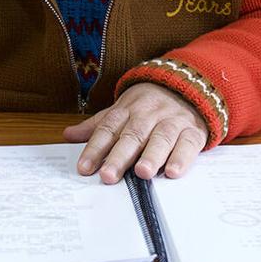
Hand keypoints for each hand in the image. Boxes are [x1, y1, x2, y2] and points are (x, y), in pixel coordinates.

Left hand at [63, 83, 207, 183]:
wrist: (187, 86)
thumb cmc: (148, 105)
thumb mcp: (121, 110)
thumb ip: (97, 126)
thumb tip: (68, 135)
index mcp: (127, 109)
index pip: (108, 129)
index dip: (95, 149)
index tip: (84, 168)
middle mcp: (148, 115)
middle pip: (132, 135)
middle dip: (119, 156)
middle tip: (109, 175)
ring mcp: (172, 121)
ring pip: (161, 138)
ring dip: (152, 156)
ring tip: (142, 173)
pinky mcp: (193, 131)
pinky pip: (187, 144)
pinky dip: (181, 157)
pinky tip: (172, 171)